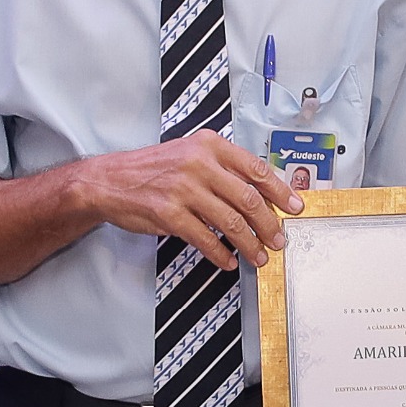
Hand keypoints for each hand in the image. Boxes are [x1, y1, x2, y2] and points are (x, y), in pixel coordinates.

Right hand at [75, 132, 301, 271]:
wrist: (110, 180)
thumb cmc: (154, 168)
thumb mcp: (190, 153)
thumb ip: (223, 168)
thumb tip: (260, 194)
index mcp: (209, 145)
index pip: (256, 169)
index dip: (280, 191)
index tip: (295, 207)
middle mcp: (199, 163)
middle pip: (248, 198)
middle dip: (269, 224)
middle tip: (279, 240)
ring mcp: (184, 189)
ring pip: (231, 222)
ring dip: (250, 244)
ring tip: (259, 256)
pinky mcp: (170, 214)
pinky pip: (206, 239)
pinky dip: (221, 254)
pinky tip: (228, 261)